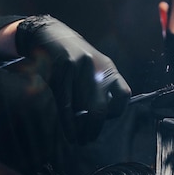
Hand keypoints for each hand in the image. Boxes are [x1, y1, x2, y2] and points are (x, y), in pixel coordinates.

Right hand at [15, 15, 130, 143]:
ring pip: (81, 109)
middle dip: (95, 127)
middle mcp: (95, 69)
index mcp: (109, 68)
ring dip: (81, 128)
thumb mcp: (95, 67)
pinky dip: (68, 123)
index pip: (123, 95)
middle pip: (100, 107)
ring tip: (80, 139)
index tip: (108, 120)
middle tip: (90, 139)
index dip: (117, 112)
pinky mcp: (59, 73)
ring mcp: (77, 71)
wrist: (50, 35)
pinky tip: (70, 134)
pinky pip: (65, 105)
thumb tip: (104, 118)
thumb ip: (103, 87)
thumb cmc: (76, 58)